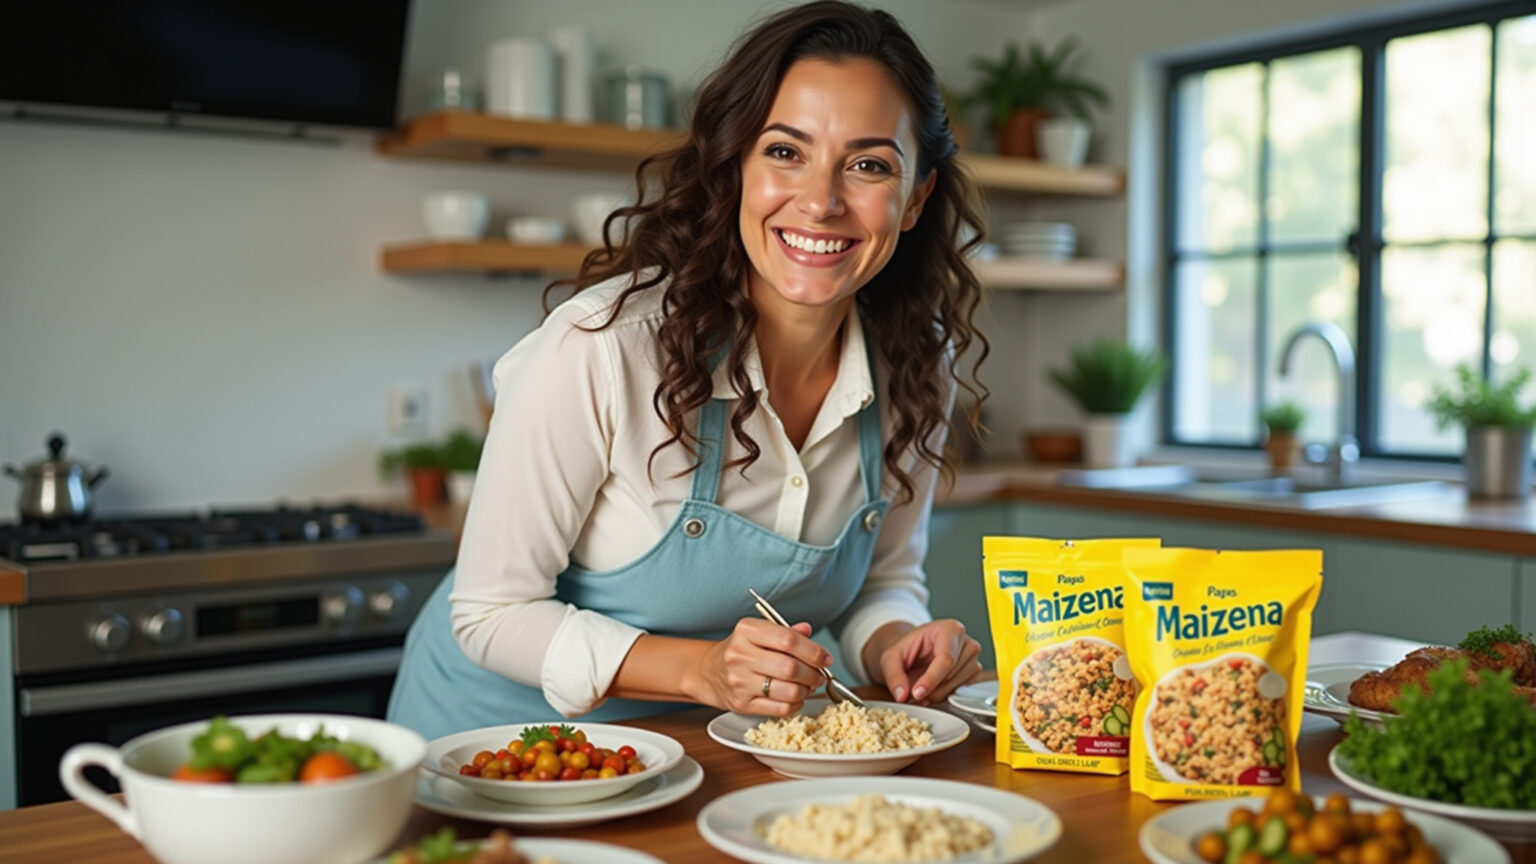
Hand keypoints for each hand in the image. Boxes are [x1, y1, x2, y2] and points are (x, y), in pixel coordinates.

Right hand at [691, 618, 830, 715]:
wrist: (707, 672)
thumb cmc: (739, 651)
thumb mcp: (758, 633)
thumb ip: (785, 631)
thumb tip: (808, 631)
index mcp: (747, 630)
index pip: (788, 639)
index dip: (813, 651)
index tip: (825, 658)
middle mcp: (740, 655)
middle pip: (790, 668)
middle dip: (813, 673)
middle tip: (819, 674)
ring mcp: (739, 681)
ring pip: (788, 691)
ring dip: (806, 690)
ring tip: (807, 686)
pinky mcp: (741, 704)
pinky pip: (780, 708)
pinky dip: (795, 704)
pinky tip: (794, 697)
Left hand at [874, 619, 980, 705]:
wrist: (917, 650)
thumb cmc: (908, 648)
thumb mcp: (891, 658)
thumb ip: (894, 675)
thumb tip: (901, 694)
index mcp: (949, 629)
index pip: (946, 659)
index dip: (931, 679)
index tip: (917, 692)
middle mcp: (966, 642)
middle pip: (951, 676)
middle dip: (929, 688)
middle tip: (912, 691)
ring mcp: (973, 658)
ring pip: (955, 687)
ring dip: (935, 693)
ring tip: (921, 685)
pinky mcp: (974, 673)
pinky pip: (961, 692)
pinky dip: (944, 694)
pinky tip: (934, 685)